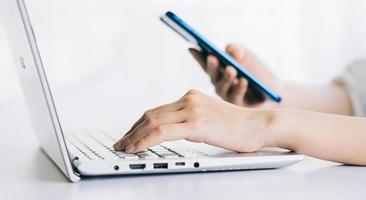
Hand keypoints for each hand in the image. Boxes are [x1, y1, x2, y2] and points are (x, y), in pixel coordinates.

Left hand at [113, 90, 274, 152]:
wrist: (260, 125)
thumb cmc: (239, 126)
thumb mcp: (210, 119)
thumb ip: (191, 121)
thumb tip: (174, 132)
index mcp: (191, 97)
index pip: (157, 111)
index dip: (139, 124)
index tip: (130, 135)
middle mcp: (189, 99)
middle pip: (151, 115)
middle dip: (132, 131)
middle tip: (121, 143)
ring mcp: (192, 109)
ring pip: (152, 122)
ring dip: (134, 136)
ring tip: (123, 148)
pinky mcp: (197, 122)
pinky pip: (162, 132)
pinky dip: (145, 141)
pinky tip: (136, 149)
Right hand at [189, 43, 281, 107]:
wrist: (275, 92)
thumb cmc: (258, 73)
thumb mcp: (248, 57)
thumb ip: (238, 50)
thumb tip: (230, 50)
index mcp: (219, 72)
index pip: (206, 63)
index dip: (198, 56)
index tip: (192, 46)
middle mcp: (220, 85)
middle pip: (213, 75)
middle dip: (212, 66)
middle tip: (213, 57)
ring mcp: (228, 97)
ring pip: (223, 88)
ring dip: (227, 78)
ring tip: (231, 69)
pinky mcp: (239, 107)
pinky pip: (237, 98)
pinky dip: (240, 88)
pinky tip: (243, 80)